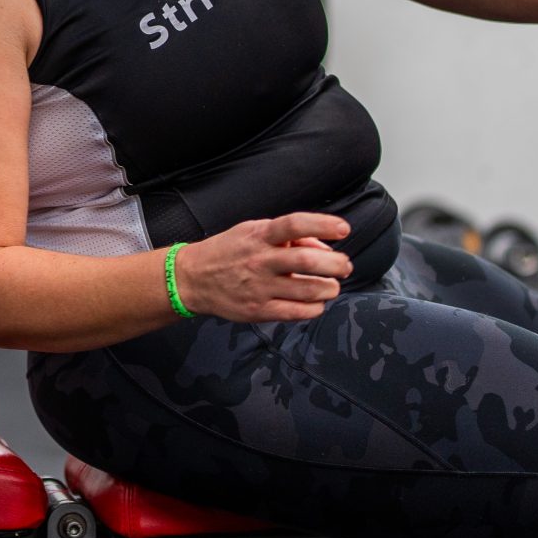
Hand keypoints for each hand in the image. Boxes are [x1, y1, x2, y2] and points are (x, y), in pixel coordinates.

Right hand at [172, 214, 353, 323]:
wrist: (193, 279)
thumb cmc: (229, 251)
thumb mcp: (253, 231)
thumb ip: (288, 236)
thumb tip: (323, 247)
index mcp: (259, 236)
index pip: (295, 225)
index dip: (323, 225)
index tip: (344, 229)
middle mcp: (260, 260)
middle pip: (307, 261)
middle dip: (336, 264)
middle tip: (345, 266)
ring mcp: (259, 287)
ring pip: (307, 289)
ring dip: (329, 288)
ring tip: (332, 286)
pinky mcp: (258, 310)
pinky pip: (296, 312)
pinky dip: (314, 308)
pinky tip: (316, 303)